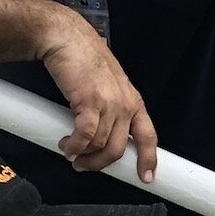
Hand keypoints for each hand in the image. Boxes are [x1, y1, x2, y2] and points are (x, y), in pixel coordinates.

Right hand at [39, 12, 158, 180]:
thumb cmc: (83, 58)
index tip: (147, 177)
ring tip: (70, 152)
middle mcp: (124, 104)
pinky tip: (67, 146)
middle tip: (85, 166)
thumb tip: (104, 135)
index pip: (148, 136)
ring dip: (82, 154)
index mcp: (133, 101)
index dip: (148, 159)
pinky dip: (74, 146)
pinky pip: (85, 136)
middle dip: (100, 164)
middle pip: (118, 149)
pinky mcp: (89, 102)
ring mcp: (109, 103)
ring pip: (100, 145)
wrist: (66, 37)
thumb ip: (112, 108)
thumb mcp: (108, 85)